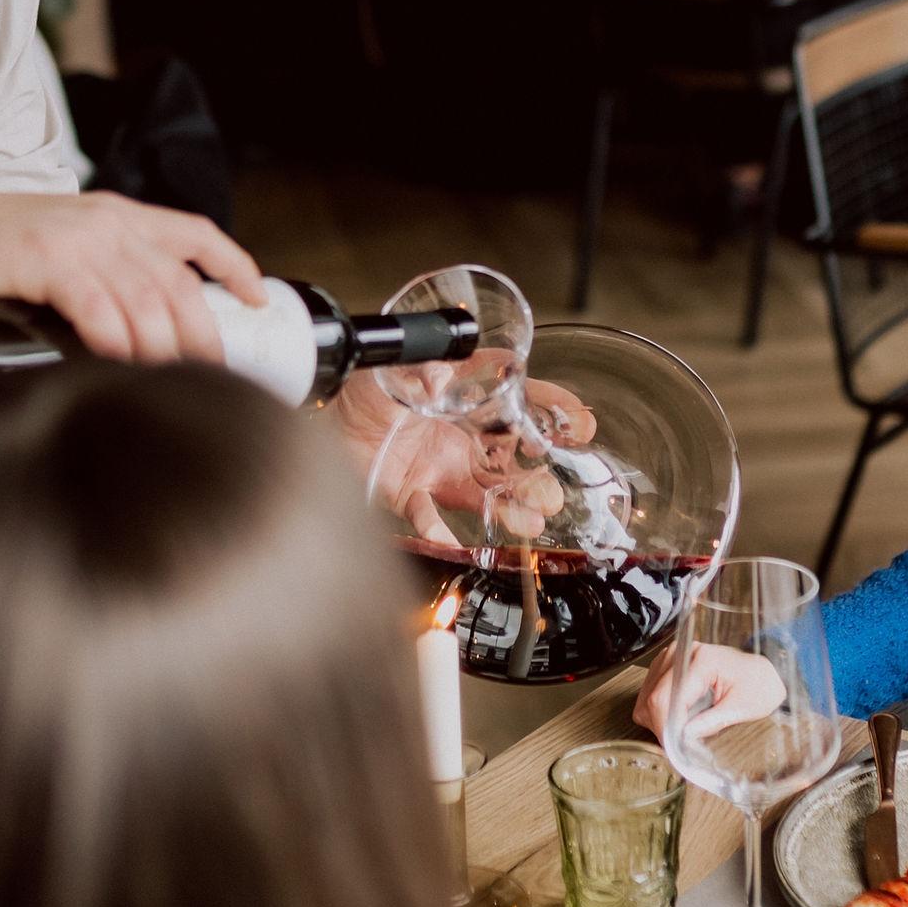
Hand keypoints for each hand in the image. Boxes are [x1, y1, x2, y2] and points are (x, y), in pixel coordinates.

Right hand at [0, 181, 263, 364]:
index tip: (257, 300)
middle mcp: (107, 224)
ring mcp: (76, 240)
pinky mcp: (42, 260)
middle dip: (203, 331)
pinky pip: (95, 301)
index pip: (195, 234)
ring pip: (144, 296)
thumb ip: (105, 274)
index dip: (233, 265)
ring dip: (164, 344)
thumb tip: (142, 333)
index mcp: (120, 217)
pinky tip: (123, 358)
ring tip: (174, 381)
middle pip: (178, 280)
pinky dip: (115, 333)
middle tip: (213, 374)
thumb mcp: (67, 246)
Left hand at [329, 372, 597, 547]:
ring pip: (485, 493)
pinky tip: (450, 542)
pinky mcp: (414, 494)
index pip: (519, 399)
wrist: (326, 420)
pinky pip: (430, 518)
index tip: (581, 421)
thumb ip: (419, 368)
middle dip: (536, 477)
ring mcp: (441, 469)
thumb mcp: (393, 364)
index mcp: (466, 400)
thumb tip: (435, 380)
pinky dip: (439, 532)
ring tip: (532, 523)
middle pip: (511, 459)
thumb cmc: (365, 387)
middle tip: (553, 493)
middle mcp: (461, 438)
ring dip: (509, 509)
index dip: (552, 408)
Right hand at [634, 635, 787, 741]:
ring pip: (646, 699)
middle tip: (681, 747)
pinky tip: (679, 718)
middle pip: (652, 699)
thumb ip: (712, 722)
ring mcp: (671, 658)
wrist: (761, 673)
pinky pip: (649, 695)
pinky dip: (659, 713)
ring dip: (659, 721)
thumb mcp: (742, 708)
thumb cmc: (757, 686)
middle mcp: (681, 654)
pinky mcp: (666, 667)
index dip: (666, 728)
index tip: (673, 751)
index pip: (666, 698)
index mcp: (702, 660)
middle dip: (663, 728)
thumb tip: (684, 737)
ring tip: (684, 729)